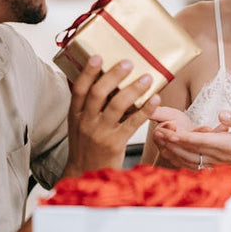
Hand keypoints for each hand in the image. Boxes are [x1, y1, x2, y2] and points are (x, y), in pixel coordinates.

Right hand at [64, 56, 159, 174]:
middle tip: (128, 63)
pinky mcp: (115, 143)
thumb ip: (87, 107)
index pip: (79, 90)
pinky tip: (155, 99)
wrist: (86, 174)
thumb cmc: (86, 146)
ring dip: (133, 89)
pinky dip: (145, 109)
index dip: (88, 72)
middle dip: (113, 76)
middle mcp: (85, 123)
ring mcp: (100, 133)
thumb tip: (102, 81)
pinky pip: (132, 123)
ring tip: (147, 78)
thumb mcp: (79, 125)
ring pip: (116, 106)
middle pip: (98, 93)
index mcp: (75, 116)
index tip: (98, 56)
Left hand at [157, 110, 230, 172]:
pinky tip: (169, 152)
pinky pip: (194, 163)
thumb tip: (222, 114)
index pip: (203, 142)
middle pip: (191, 151)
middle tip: (156, 133)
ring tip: (158, 141)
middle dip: (172, 143)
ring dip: (173, 151)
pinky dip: (179, 158)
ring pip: (190, 159)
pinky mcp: (215, 162)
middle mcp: (221, 155)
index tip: (171, 133)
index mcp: (230, 144)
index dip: (185, 138)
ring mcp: (217, 161)